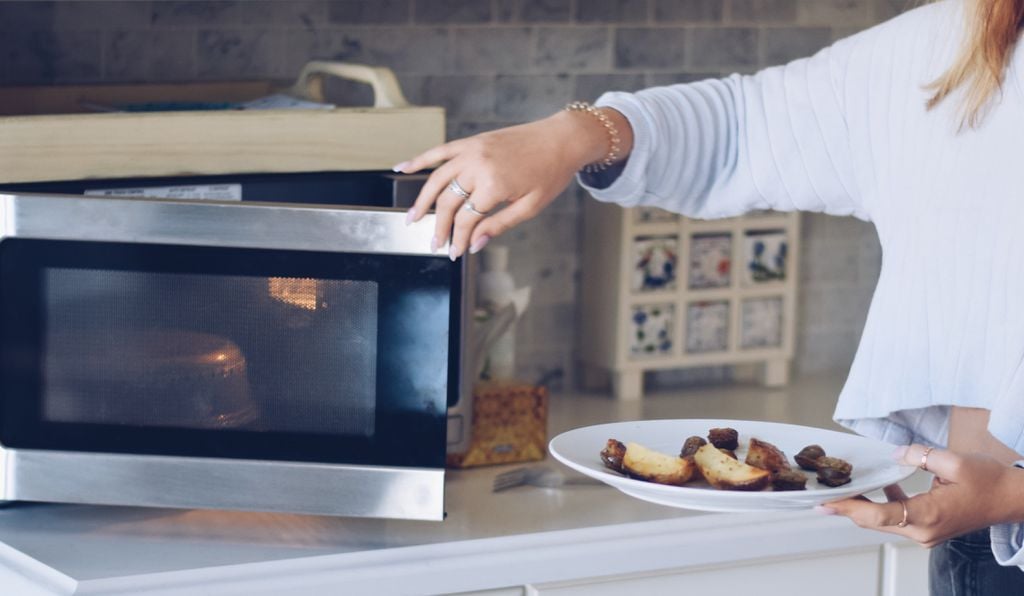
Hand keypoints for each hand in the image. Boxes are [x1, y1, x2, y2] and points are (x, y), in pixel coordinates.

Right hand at [394, 109, 629, 259]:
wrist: (562, 138)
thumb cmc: (550, 174)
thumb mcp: (530, 207)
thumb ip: (499, 225)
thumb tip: (474, 244)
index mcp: (494, 185)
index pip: (466, 220)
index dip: (458, 239)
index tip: (454, 253)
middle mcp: (478, 166)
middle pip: (447, 202)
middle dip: (439, 227)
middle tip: (435, 244)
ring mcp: (472, 151)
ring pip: (437, 180)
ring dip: (421, 201)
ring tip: (412, 219)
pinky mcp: (472, 142)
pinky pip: (439, 151)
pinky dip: (419, 160)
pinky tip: (401, 168)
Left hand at [822, 444, 1023, 547]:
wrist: (1013, 499)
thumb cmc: (989, 482)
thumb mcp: (956, 462)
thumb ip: (920, 455)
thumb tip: (896, 454)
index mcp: (928, 516)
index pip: (877, 515)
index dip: (848, 508)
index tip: (825, 502)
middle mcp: (923, 531)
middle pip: (874, 521)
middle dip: (848, 507)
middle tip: (822, 494)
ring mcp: (926, 532)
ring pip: (884, 521)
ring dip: (864, 506)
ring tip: (842, 489)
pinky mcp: (929, 528)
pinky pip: (898, 517)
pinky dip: (884, 504)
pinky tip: (879, 485)